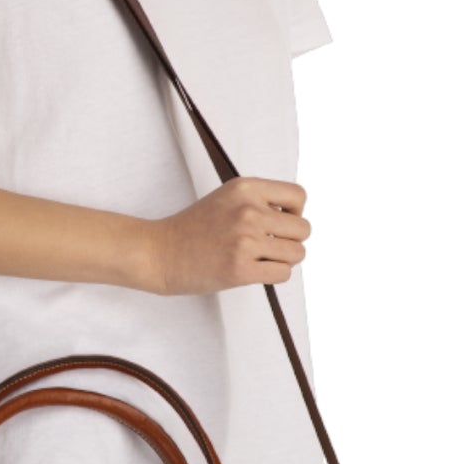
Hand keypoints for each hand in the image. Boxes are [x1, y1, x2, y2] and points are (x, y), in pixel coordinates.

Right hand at [143, 176, 309, 296]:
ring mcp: (244, 240)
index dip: (295, 213)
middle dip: (290, 241)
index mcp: (245, 188)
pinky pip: (283, 274)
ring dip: (283, 260)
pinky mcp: (240, 268)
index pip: (298, 196)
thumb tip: (296, 217)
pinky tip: (254, 270)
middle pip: (303, 229)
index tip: (280, 223)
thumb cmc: (192, 229)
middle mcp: (248, 210)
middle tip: (268, 246)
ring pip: (297, 253)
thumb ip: (259, 201)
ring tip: (259, 259)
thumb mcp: (226, 198)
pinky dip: (273, 275)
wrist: (159, 252)